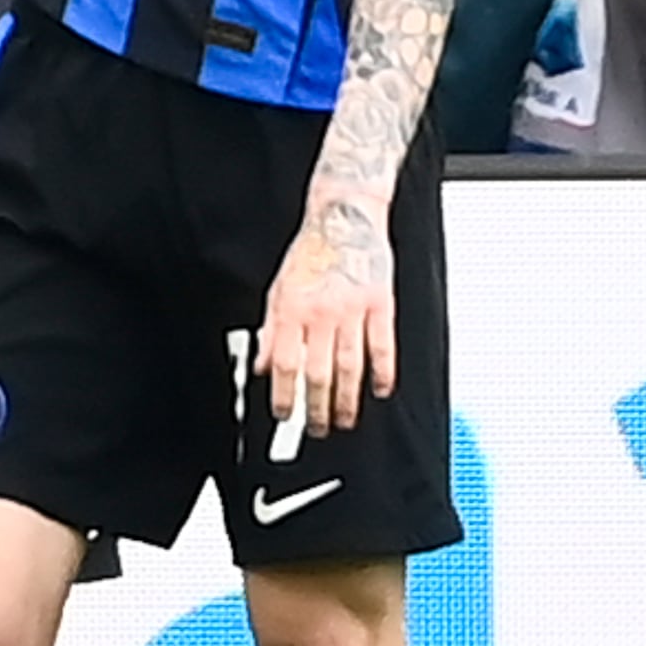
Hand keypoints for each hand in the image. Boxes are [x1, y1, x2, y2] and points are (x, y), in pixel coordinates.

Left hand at [255, 201, 393, 450]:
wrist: (345, 216)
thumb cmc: (311, 252)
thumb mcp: (278, 290)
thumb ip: (271, 330)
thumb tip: (263, 365)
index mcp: (292, 310)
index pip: (285, 364)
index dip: (283, 394)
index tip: (284, 414)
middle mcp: (322, 313)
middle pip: (317, 372)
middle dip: (316, 407)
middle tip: (317, 428)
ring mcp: (354, 310)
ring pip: (349, 365)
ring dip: (346, 398)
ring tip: (345, 419)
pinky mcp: (381, 304)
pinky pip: (382, 345)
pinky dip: (383, 371)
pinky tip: (380, 390)